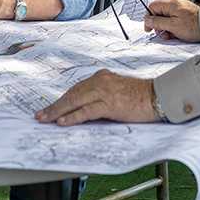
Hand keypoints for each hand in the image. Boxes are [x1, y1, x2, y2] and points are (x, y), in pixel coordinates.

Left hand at [35, 69, 157, 125]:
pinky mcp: (110, 103)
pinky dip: (73, 116)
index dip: (62, 100)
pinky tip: (63, 121)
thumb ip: (102, 96)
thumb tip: (86, 110)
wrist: (158, 96)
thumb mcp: (118, 92)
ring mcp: (104, 91)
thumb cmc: (141, 97)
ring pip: (75, 101)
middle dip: (55, 106)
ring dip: (58, 111)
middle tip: (41, 115)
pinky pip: (86, 110)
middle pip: (72, 94)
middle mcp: (100, 81)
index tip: (51, 108)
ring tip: (46, 119)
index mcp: (102, 77)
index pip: (76, 89)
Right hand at [143, 0, 199, 41]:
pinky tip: (177, 33)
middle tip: (164, 33)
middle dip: (159, 25)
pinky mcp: (185, 14)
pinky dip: (173, 27)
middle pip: (159, 13)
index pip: (152, 7)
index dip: (149, 18)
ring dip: (166, 28)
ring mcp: (180, 9)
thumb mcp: (172, 26)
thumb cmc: (193, 25)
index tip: (151, 28)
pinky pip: (174, 20)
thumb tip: (147, 20)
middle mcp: (174, 4)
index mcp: (170, 4)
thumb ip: (158, 22)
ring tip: (172, 35)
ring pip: (166, 18)